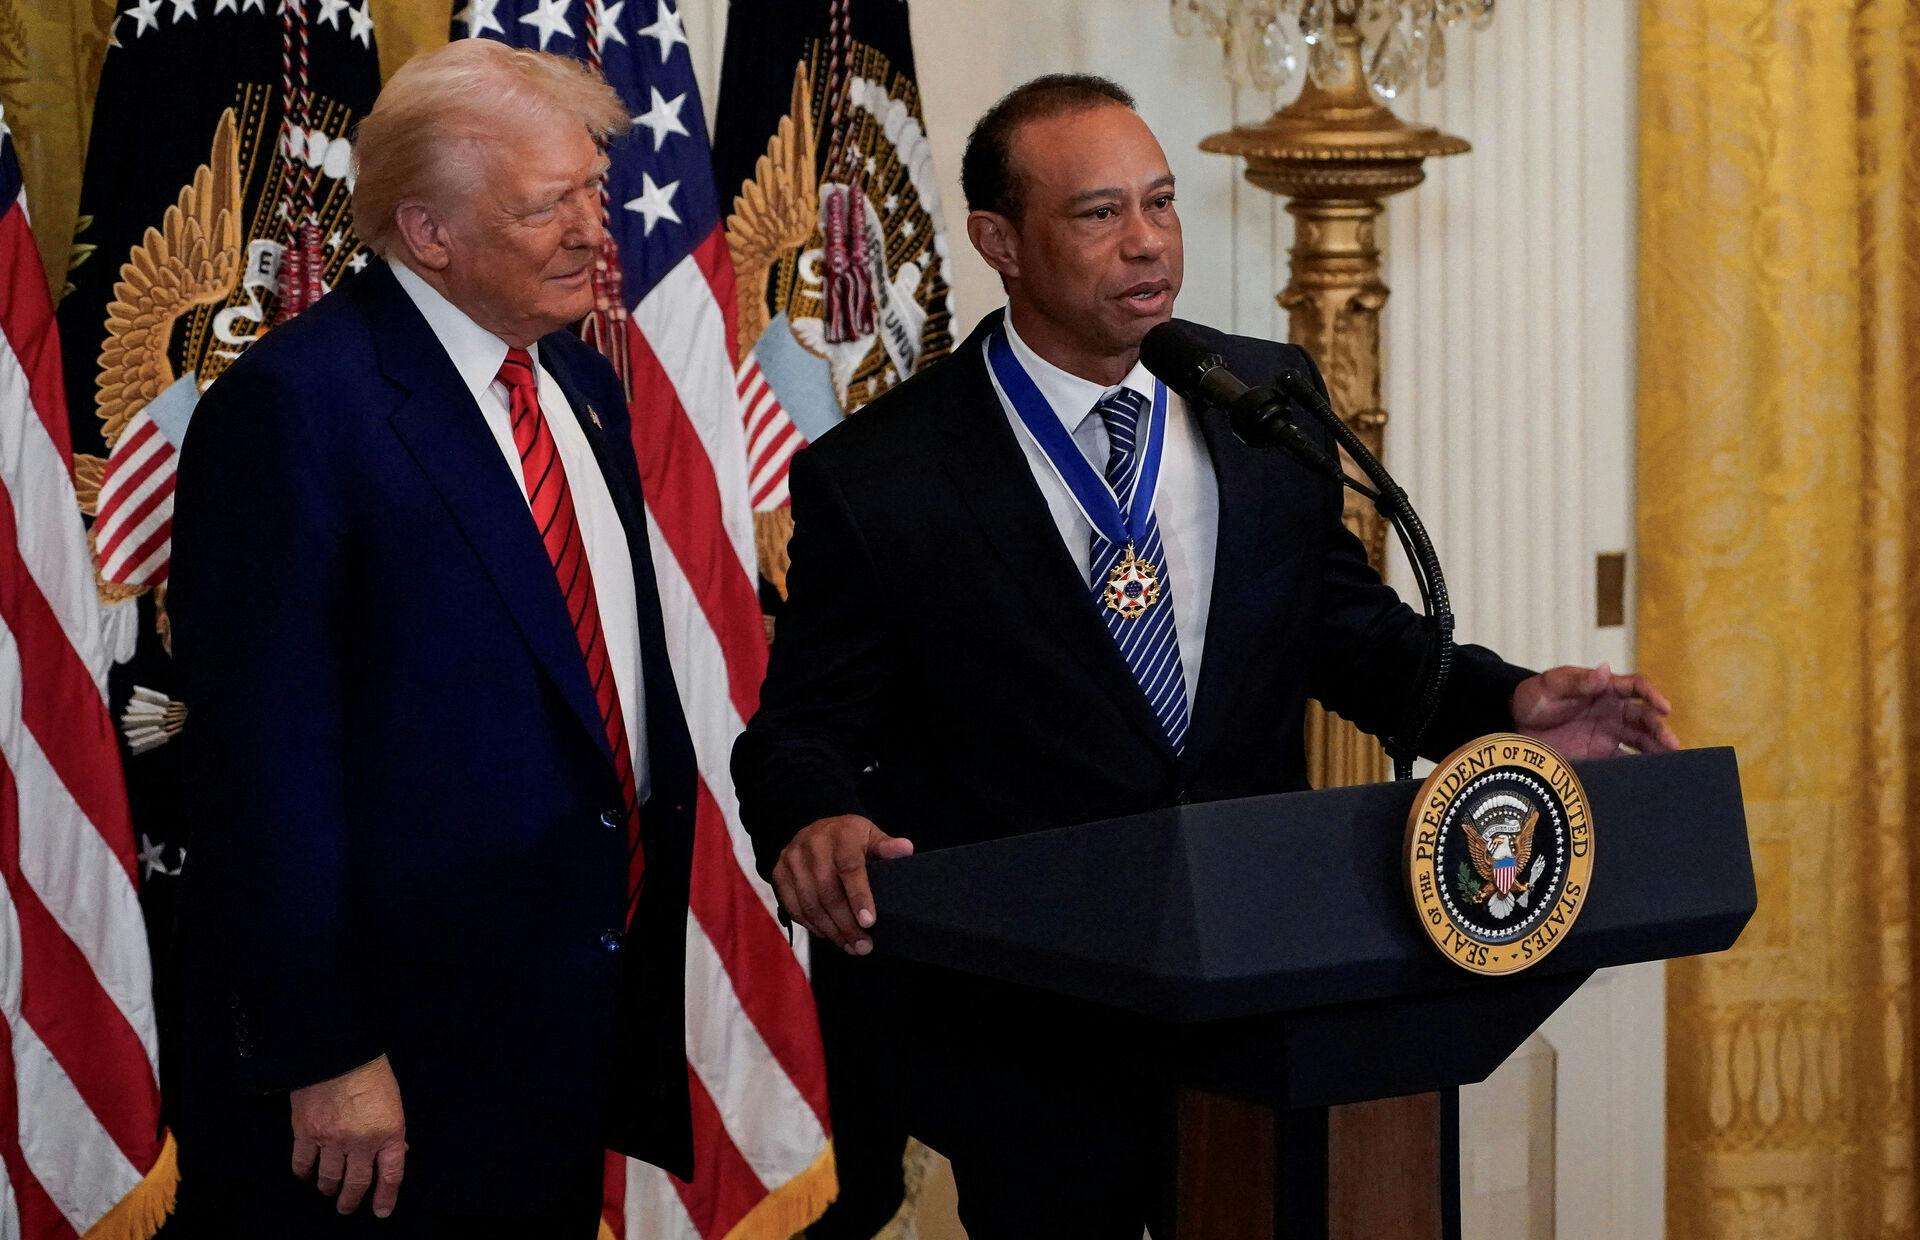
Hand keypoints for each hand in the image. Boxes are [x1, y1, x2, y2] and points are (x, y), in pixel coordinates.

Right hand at [290, 1054, 406, 1217]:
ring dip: (328, 1188)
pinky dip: (304, 1173)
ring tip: (328, 1191)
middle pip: (356, 1183)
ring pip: (329, 1178)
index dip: (386, 1196)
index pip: (391, 1174)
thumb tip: (395, 1151)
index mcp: (389, 1132)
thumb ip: (392, 1129)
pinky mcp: (306, 1133)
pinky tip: (306, 1174)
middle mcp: (361, 1142)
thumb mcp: (393, 1100)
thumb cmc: (371, 1072)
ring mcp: (332, 1140)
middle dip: (352, 1200)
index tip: (381, 1211)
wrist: (338, 1051)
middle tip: (347, 1207)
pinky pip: (303, 1163)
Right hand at [772, 814, 914, 954]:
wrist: (815, 829)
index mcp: (840, 834)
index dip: (859, 897)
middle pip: (827, 892)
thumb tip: (906, 849)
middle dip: (846, 924)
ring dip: (831, 931)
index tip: (869, 922)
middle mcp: (812, 845)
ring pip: (810, 904)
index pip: (849, 868)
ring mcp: (792, 859)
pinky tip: (829, 935)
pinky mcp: (779, 873)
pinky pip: (794, 907)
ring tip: (850, 946)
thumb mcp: (870, 835)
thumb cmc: (849, 838)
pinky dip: (812, 926)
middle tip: (863, 946)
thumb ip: (886, 846)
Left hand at [1511, 663, 1678, 758]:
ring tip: (1670, 762)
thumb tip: (1604, 669)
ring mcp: (1608, 734)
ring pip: (1640, 740)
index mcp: (1605, 689)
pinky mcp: (1599, 755)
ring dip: (1656, 750)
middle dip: (1660, 729)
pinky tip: (1647, 777)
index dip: (1653, 695)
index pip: (1637, 688)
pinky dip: (1636, 769)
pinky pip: (1623, 762)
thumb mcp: (1552, 684)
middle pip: (1644, 718)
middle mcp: (1612, 711)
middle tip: (1672, 744)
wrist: (1513, 723)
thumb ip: (1578, 681)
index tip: (1664, 708)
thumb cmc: (1534, 696)